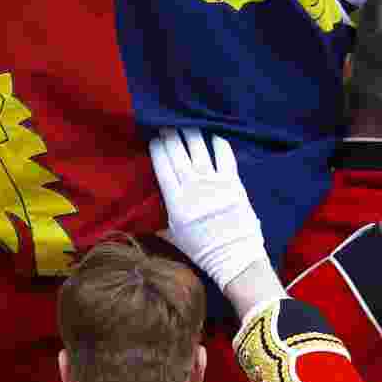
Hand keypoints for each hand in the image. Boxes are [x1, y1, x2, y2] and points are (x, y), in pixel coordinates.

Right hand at [149, 128, 267, 291]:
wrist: (234, 258)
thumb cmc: (202, 250)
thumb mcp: (175, 236)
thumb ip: (162, 220)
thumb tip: (147, 214)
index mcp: (175, 201)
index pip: (162, 166)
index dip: (157, 149)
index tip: (154, 138)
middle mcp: (193, 187)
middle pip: (177, 153)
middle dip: (170, 136)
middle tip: (166, 125)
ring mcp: (213, 183)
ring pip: (198, 149)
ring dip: (191, 133)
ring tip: (186, 124)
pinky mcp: (232, 182)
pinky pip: (224, 155)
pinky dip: (219, 142)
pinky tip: (214, 135)